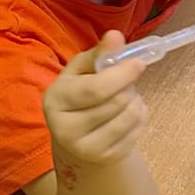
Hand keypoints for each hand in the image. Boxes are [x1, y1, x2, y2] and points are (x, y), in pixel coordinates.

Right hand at [43, 31, 147, 168]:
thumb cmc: (79, 93)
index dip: (122, 74)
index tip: (139, 63)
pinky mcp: (105, 158)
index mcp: (55, 100)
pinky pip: (138, 131)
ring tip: (124, 97)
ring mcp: (85, 149)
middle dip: (129, 86)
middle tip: (124, 82)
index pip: (95, 89)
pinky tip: (126, 114)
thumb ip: (99, 53)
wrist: (75, 135)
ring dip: (136, 101)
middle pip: (117, 102)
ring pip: (131, 116)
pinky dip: (140, 117)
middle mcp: (65, 130)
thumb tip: (115, 36)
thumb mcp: (82, 69)